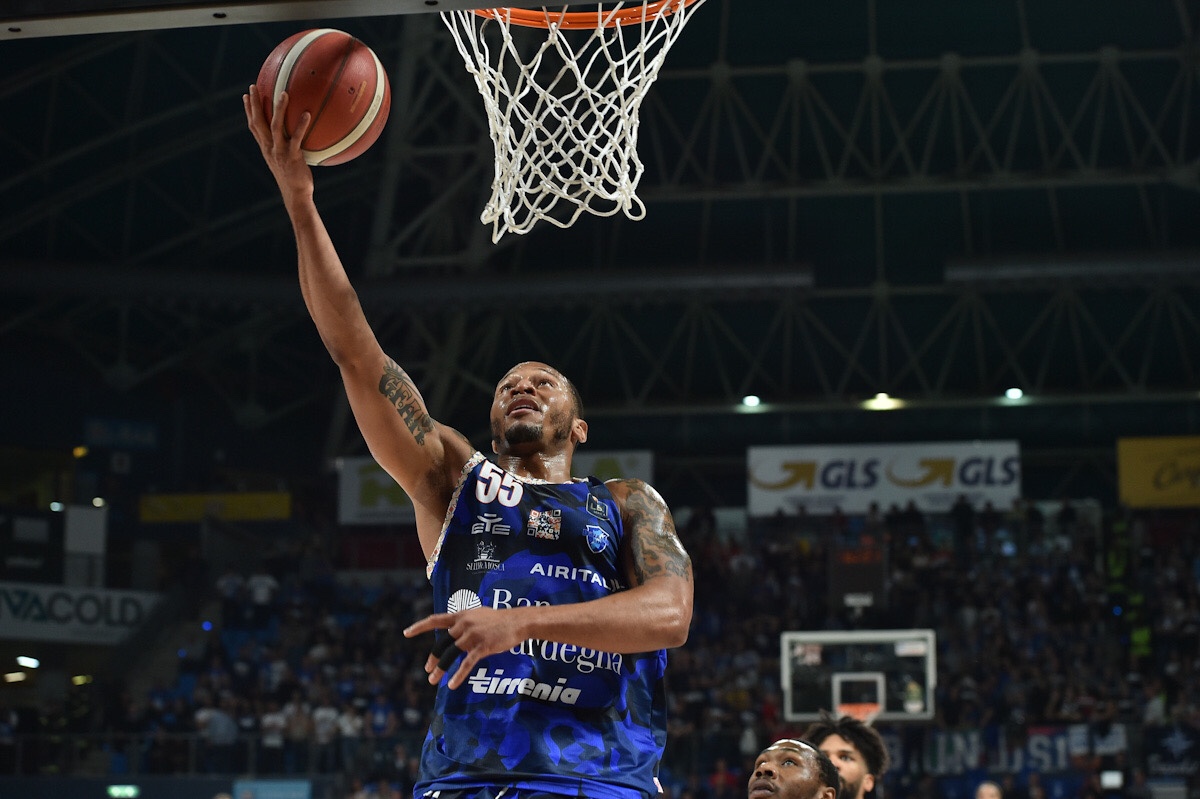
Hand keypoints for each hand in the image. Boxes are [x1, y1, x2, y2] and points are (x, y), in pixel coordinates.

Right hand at [242, 84, 313, 199]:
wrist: (296, 195)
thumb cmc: (294, 179)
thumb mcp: (286, 161)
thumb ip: (287, 147)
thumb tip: (296, 137)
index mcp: (266, 148)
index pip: (254, 126)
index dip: (248, 111)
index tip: (246, 96)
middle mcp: (269, 148)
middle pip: (258, 122)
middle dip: (254, 104)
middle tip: (253, 86)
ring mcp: (279, 152)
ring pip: (275, 126)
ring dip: (278, 109)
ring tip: (283, 93)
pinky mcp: (292, 156)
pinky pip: (297, 138)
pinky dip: (302, 125)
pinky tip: (307, 114)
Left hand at [403, 606, 527, 689]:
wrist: (518, 622)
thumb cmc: (499, 619)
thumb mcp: (478, 614)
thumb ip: (464, 621)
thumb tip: (454, 629)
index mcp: (461, 615)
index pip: (436, 620)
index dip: (420, 626)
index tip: (406, 633)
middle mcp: (463, 624)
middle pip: (442, 643)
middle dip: (433, 658)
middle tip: (428, 670)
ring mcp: (472, 636)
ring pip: (450, 655)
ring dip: (441, 669)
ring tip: (433, 680)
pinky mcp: (482, 647)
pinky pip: (466, 663)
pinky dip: (458, 675)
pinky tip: (453, 685)